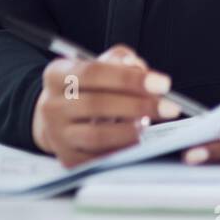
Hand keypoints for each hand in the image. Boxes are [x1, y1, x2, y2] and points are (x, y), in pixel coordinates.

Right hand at [31, 43, 179, 165]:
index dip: (130, 78)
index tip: (162, 84)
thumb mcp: (99, 63)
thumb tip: (139, 69)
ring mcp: (57, 134)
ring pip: (96, 135)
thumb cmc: (87, 86)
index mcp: (57, 74)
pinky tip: (136, 142)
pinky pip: (97, 159)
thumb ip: (121, 59)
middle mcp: (51, 104)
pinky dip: (120, 151)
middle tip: (168, 108)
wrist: (58, 116)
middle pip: (97, 104)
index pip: (94, 72)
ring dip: (129, 131)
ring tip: (148, 124)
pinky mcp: (67, 158)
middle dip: (138, 106)